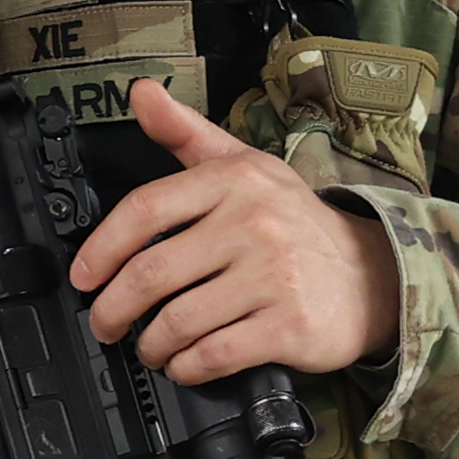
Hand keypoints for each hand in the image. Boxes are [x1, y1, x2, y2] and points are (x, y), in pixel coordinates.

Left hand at [67, 80, 399, 382]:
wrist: (374, 274)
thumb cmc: (295, 222)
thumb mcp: (244, 165)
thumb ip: (186, 132)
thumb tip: (141, 92)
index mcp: (234, 181)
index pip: (145, 210)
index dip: (101, 248)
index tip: (84, 277)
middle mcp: (253, 224)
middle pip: (152, 273)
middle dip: (114, 309)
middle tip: (106, 324)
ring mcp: (273, 276)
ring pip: (179, 320)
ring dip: (150, 343)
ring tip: (148, 346)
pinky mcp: (289, 326)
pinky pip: (215, 354)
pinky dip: (187, 366)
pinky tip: (183, 363)